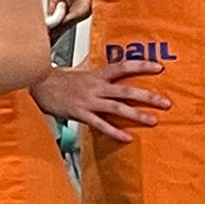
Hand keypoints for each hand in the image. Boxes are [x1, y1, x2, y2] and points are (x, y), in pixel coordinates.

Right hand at [37, 62, 170, 138]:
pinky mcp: (80, 114)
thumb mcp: (83, 73)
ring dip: (136, 114)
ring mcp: (89, 100)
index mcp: (97, 75)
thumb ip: (102, 76)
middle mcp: (96, 86)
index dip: (141, 66)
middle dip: (148, 96)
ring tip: (153, 120)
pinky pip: (100, 124)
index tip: (159, 68)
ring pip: (117, 107)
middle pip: (126, 90)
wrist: (37, 85)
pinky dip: (114, 131)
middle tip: (166, 102)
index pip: (123, 66)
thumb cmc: (61, 81)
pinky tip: (127, 138)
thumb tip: (119, 76)